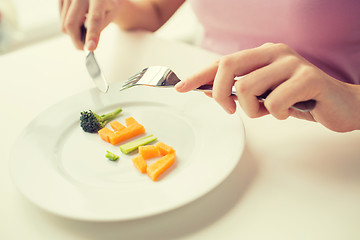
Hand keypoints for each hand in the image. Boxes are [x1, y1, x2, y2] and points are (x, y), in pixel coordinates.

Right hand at [59, 0, 122, 50]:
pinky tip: (78, 20)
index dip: (92, 34)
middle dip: (76, 40)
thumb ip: (99, 27)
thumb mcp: (110, 15)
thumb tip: (89, 44)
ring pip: (64, 23)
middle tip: (83, 47)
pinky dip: (69, 25)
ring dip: (73, 33)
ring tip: (84, 28)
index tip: (90, 48)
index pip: (95, 18)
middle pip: (72, 23)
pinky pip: (61, 19)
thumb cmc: (107, 4)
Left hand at [176, 43, 359, 131]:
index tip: (180, 87)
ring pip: (247, 88)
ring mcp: (291, 63)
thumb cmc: (297, 99)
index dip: (198, 75)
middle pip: (228, 67)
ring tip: (270, 112)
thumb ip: (239, 90)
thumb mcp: (264, 95)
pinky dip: (276, 114)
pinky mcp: (308, 78)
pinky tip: (289, 111)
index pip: (222, 62)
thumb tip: (207, 90)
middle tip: (230, 110)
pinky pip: (274, 103)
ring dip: (253, 110)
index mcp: (262, 54)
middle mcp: (274, 52)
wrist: (339, 104)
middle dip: (220, 94)